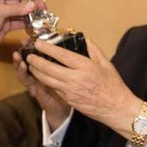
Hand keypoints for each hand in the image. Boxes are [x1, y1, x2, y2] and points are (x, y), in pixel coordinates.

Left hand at [0, 0, 37, 52]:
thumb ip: (16, 8)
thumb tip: (31, 5)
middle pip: (18, 1)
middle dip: (30, 3)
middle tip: (42, 4)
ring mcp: (3, 15)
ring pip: (20, 12)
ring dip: (30, 13)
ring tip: (42, 13)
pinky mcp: (6, 25)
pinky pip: (19, 22)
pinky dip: (27, 22)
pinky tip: (35, 22)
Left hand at [21, 39, 141, 139]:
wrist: (117, 108)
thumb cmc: (113, 86)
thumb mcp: (106, 64)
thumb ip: (94, 50)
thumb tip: (87, 38)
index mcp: (84, 66)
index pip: (60, 54)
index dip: (47, 48)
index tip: (38, 43)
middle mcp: (74, 78)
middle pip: (48, 68)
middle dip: (35, 61)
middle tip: (29, 55)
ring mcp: (70, 91)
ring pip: (47, 80)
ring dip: (36, 72)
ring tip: (31, 65)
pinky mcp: (68, 99)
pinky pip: (53, 88)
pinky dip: (45, 81)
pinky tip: (42, 76)